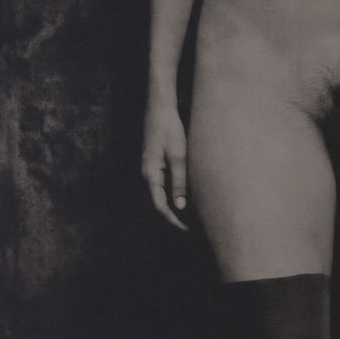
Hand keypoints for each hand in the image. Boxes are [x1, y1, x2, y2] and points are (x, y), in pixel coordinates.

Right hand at [142, 102, 189, 231]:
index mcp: (151, 174)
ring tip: (191, 214)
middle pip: (159, 201)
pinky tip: (185, 194)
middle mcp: (147, 173)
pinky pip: (163, 183)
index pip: (160, 205)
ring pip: (161, 193)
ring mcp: (150, 167)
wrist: (160, 109)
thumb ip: (179, 181)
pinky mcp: (155, 162)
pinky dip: (173, 192)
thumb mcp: (178, 156)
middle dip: (174, 215)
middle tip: (192, 226)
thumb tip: (180, 206)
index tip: (186, 229)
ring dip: (174, 204)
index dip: (173, 219)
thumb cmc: (170, 130)